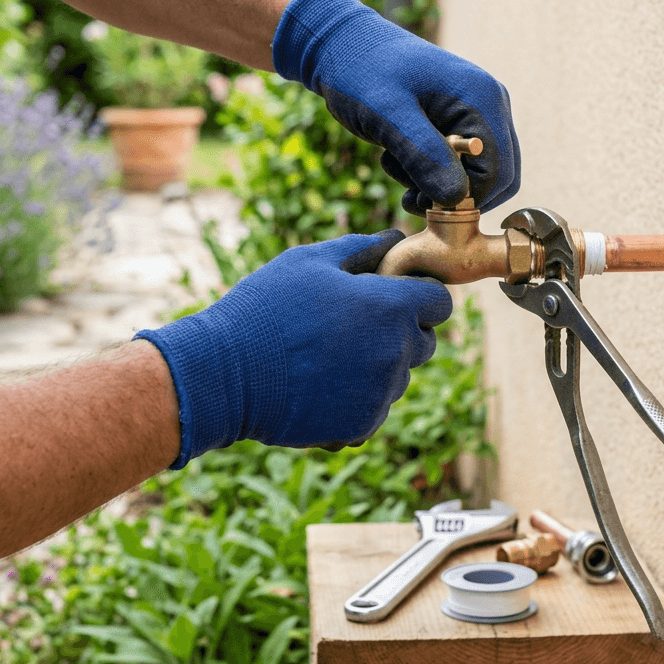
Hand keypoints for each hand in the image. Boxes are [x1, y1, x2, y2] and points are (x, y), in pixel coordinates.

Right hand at [135, 231, 451, 468]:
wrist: (224, 375)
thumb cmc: (264, 309)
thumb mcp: (308, 262)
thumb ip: (360, 248)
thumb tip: (394, 238)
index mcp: (389, 308)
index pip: (439, 302)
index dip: (419, 295)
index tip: (394, 295)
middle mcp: (395, 352)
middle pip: (424, 342)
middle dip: (400, 330)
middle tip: (353, 325)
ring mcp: (381, 393)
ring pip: (399, 376)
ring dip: (378, 365)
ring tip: (328, 356)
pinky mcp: (363, 425)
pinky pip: (376, 407)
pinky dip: (358, 398)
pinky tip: (319, 384)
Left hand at [272, 0, 520, 214]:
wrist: (342, 43)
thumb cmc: (362, 71)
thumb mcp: (388, 115)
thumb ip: (423, 154)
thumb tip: (457, 198)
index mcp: (482, 99)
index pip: (498, 173)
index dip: (466, 199)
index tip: (421, 201)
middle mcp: (490, 103)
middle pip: (497, 177)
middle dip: (454, 196)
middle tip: (409, 193)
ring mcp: (477, 111)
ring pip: (478, 174)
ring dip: (439, 185)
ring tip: (397, 166)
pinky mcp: (460, 118)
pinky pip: (461, 163)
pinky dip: (433, 173)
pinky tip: (400, 160)